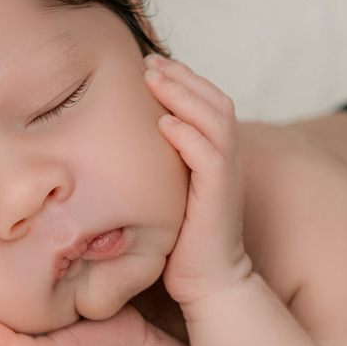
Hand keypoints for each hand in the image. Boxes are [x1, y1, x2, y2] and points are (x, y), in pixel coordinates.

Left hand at [144, 54, 251, 305]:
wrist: (210, 284)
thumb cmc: (184, 246)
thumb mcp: (169, 196)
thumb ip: (158, 168)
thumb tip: (119, 146)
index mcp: (217, 158)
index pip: (208, 104)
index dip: (183, 81)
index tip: (150, 66)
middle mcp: (228, 161)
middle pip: (216, 100)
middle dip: (183, 77)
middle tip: (149, 61)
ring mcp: (227, 176)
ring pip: (216, 118)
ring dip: (184, 95)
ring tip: (154, 80)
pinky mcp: (220, 195)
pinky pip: (210, 154)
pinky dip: (188, 134)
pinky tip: (163, 123)